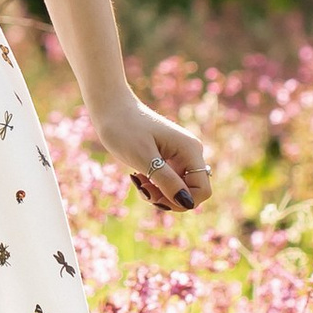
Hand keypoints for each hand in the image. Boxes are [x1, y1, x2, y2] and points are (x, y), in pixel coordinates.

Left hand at [89, 89, 211, 215]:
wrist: (110, 108)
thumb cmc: (124, 129)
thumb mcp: (143, 159)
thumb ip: (167, 181)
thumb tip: (188, 204)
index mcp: (190, 150)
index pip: (202, 190)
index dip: (183, 201)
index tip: (156, 197)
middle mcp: (190, 153)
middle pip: (189, 192)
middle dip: (167, 198)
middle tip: (142, 189)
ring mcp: (180, 155)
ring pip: (178, 189)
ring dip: (158, 193)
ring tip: (138, 181)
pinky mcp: (169, 157)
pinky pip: (168, 181)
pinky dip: (154, 185)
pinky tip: (138, 176)